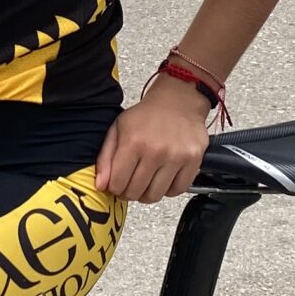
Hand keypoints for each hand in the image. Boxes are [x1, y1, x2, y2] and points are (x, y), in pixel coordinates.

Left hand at [94, 79, 211, 203]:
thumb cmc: (147, 115)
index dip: (115, 188)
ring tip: (147, 182)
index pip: (118, 183)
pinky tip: (164, 179)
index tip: (117, 184)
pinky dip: (169, 190)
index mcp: (133, 142)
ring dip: (148, 194)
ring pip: (156, 195)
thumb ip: (106, 157)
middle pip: (136, 192)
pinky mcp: (193, 160)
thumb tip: (101, 185)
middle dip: (129, 193)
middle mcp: (156, 151)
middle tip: (131, 184)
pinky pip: (178, 190)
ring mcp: (176, 156)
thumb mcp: (118, 128)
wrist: (178, 100)